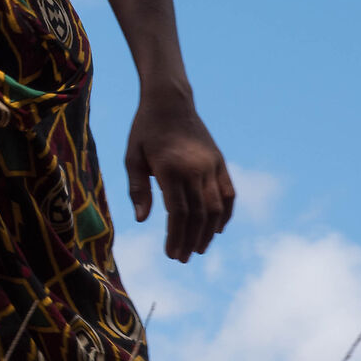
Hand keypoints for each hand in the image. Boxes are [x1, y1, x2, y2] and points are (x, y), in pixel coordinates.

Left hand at [123, 95, 235, 262]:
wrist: (170, 102)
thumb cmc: (144, 130)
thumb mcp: (132, 157)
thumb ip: (138, 189)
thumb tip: (142, 220)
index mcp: (171, 169)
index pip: (177, 213)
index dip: (176, 237)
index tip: (171, 254)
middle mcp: (195, 169)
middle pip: (198, 215)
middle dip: (190, 240)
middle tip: (182, 258)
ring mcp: (211, 166)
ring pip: (216, 207)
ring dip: (208, 232)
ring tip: (198, 249)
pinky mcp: (220, 162)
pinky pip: (229, 193)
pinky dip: (226, 213)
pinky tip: (218, 228)